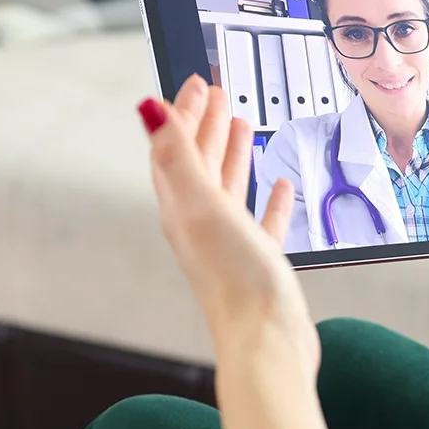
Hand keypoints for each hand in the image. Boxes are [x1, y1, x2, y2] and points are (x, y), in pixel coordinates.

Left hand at [143, 75, 318, 372]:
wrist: (266, 345)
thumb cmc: (236, 284)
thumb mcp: (203, 207)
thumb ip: (178, 156)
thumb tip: (148, 109)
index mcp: (181, 210)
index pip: (174, 149)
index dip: (182, 113)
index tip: (195, 83)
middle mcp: (200, 226)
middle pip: (198, 163)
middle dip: (205, 125)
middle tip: (216, 93)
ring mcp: (229, 246)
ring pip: (227, 189)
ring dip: (231, 154)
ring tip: (241, 125)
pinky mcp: (259, 265)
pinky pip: (261, 222)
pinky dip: (268, 199)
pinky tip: (280, 186)